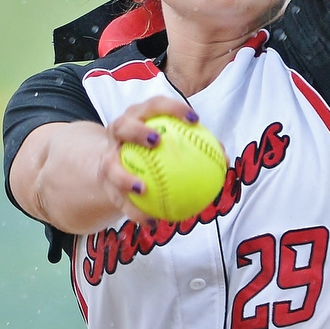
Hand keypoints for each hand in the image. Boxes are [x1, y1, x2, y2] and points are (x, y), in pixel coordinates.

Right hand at [97, 96, 198, 225]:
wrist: (117, 165)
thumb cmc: (153, 150)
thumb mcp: (171, 144)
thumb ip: (196, 147)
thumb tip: (224, 160)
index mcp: (139, 117)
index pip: (155, 105)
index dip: (173, 108)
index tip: (194, 119)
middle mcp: (119, 132)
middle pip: (123, 126)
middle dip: (137, 131)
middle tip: (156, 140)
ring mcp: (109, 155)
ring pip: (110, 165)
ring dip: (125, 178)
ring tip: (143, 188)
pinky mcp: (104, 181)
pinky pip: (117, 198)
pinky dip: (134, 211)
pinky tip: (151, 223)